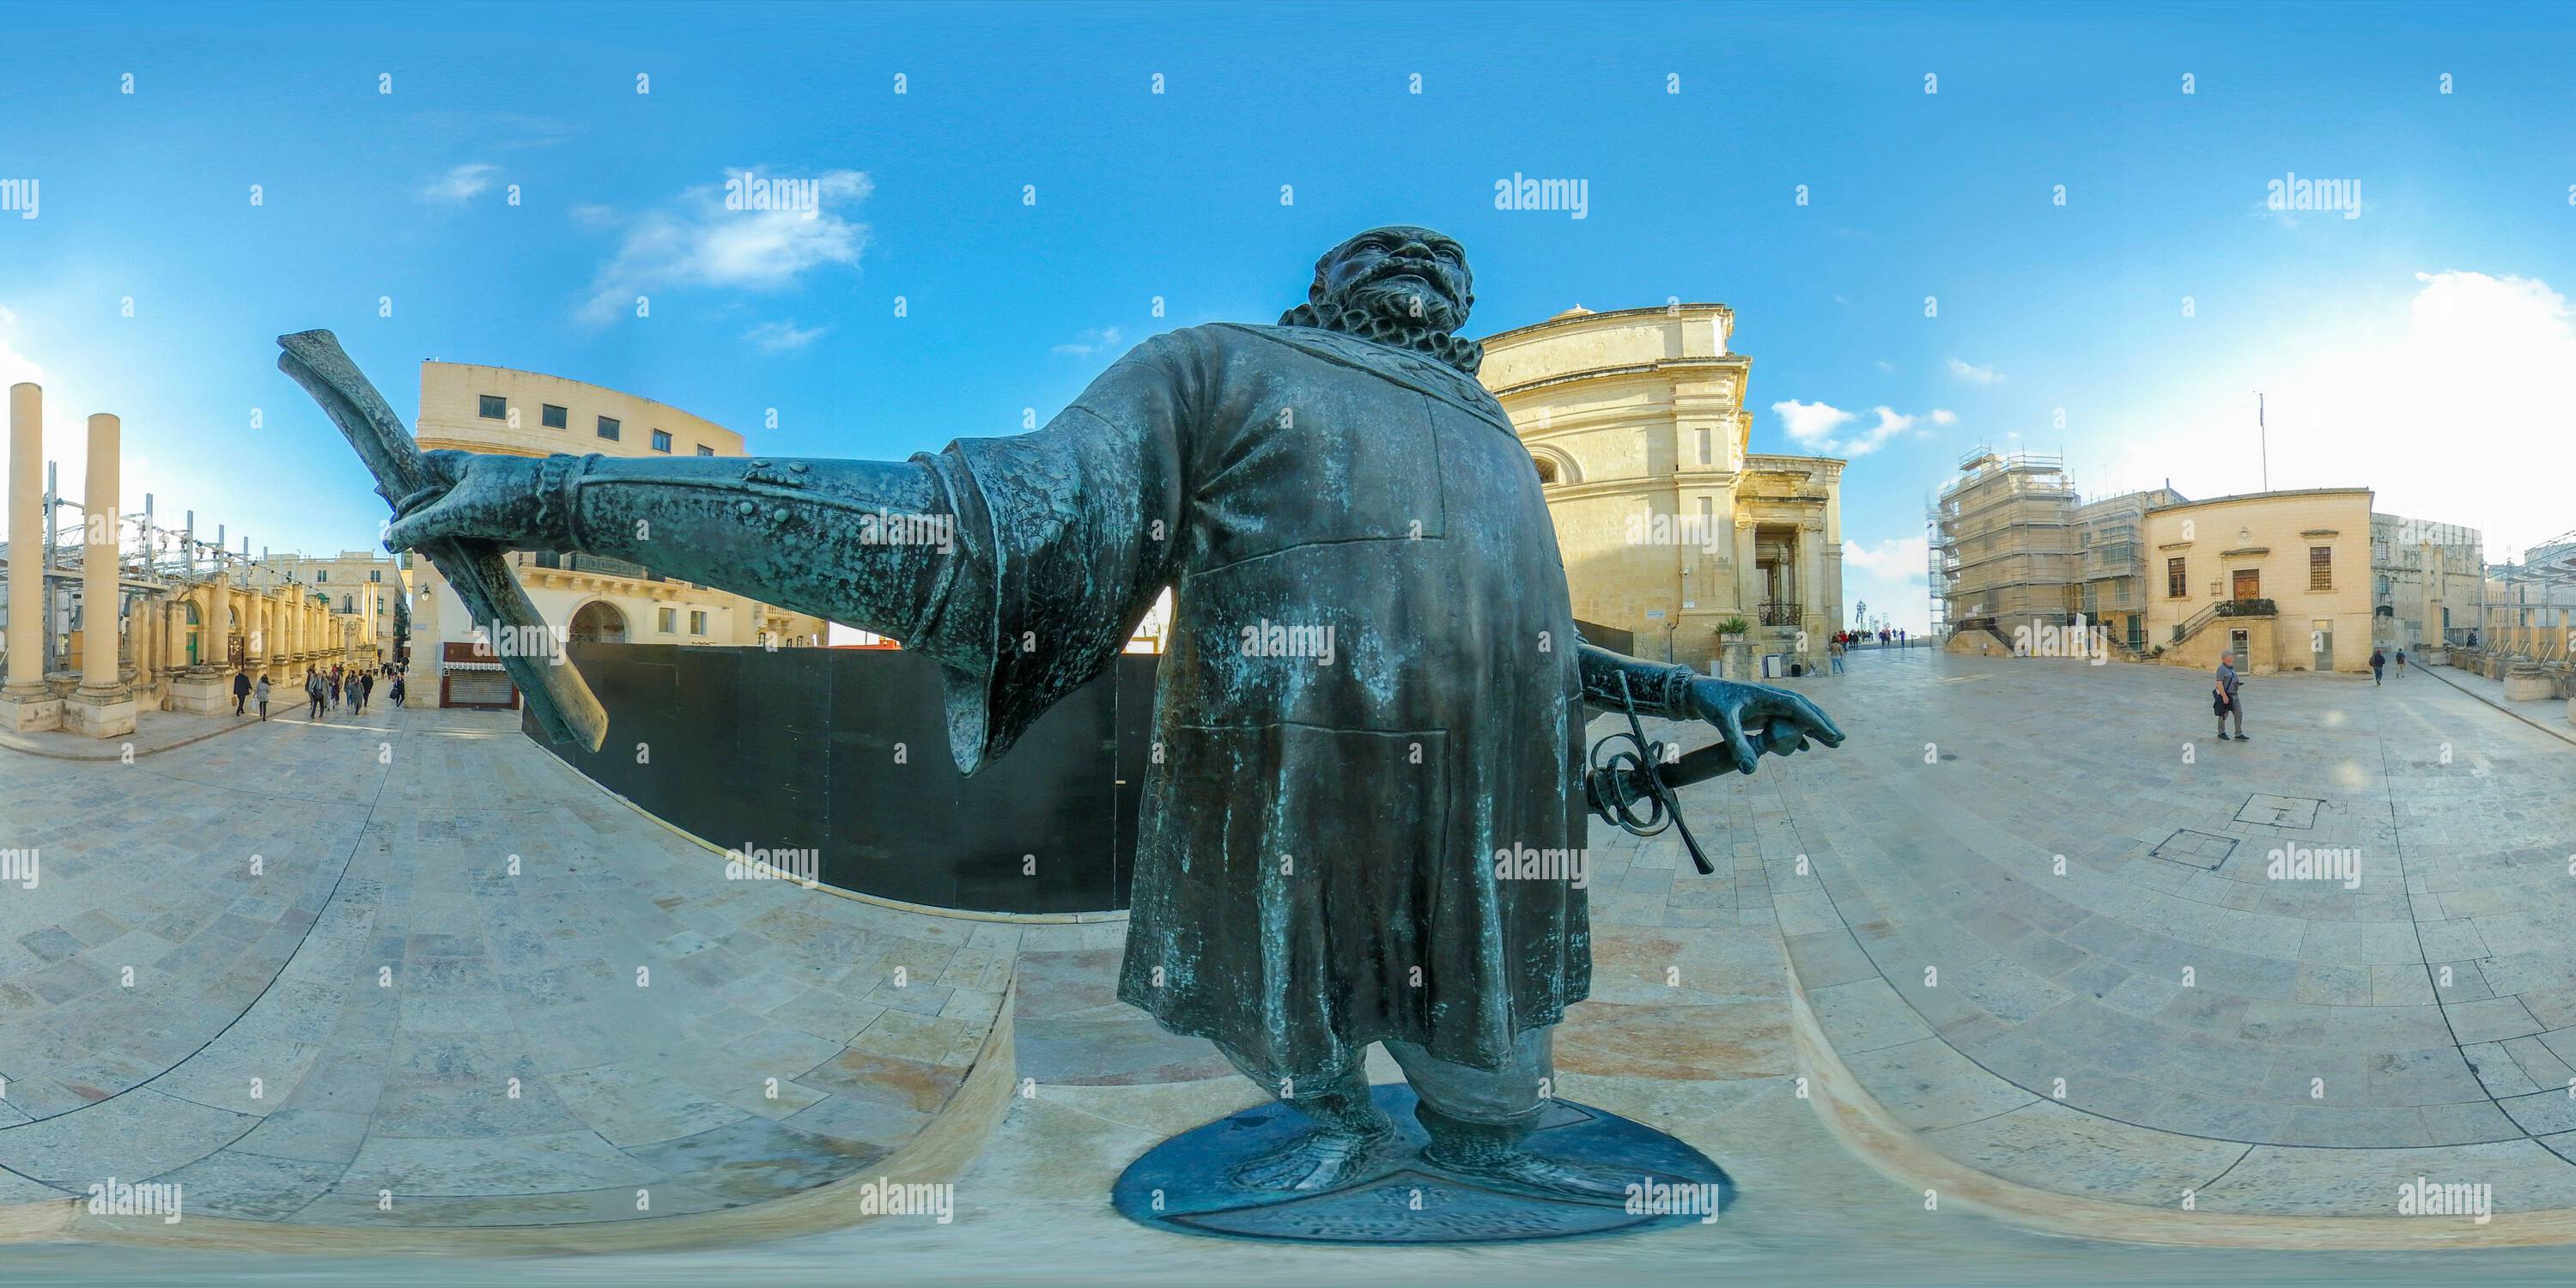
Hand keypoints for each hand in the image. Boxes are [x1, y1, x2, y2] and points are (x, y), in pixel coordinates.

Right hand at [381, 450, 551, 551]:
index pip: (419, 468)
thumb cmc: (510, 498)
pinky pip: (473, 540)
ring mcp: (486, 507)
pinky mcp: (501, 529)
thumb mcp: (458, 511)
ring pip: (452, 523)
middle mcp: (470, 484)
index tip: (380, 495)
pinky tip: (448, 563)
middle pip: (432, 501)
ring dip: (437, 539)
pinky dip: (460, 550)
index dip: (401, 483)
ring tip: (426, 554)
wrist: (565, 511)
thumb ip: (422, 524)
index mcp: (457, 466)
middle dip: (416, 519)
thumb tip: (388, 539)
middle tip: (399, 538)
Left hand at [1684, 677, 1844, 775]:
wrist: (1697, 693)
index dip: (1816, 720)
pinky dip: (1797, 733)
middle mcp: (1770, 698)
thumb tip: (1750, 770)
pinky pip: (1784, 722)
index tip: (1831, 733)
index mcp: (1766, 695)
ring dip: (1814, 729)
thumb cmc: (1709, 702)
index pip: (1797, 707)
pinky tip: (1805, 747)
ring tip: (1832, 743)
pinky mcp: (1760, 712)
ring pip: (1796, 716)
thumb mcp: (1723, 723)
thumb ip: (1738, 745)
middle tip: (1840, 739)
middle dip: (1822, 724)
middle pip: (1803, 709)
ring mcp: (1766, 705)